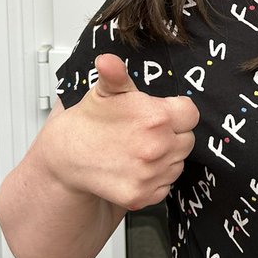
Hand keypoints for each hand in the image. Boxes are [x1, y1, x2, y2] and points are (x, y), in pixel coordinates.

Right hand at [42, 53, 198, 211]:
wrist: (66, 159)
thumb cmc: (89, 122)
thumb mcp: (104, 91)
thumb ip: (116, 74)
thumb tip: (108, 61)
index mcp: (155, 118)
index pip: (191, 114)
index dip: (177, 112)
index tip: (162, 113)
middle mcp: (157, 148)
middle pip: (188, 139)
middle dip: (173, 134)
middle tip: (146, 131)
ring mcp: (150, 175)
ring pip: (178, 163)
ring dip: (166, 157)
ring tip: (139, 149)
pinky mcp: (142, 196)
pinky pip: (165, 185)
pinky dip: (155, 179)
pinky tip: (136, 167)